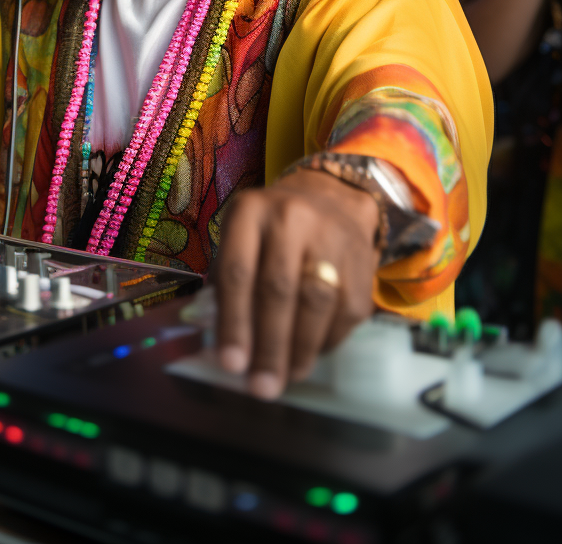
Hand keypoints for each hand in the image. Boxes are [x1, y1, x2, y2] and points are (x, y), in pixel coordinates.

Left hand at [211, 168, 379, 398]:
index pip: (238, 271)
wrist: (333, 199)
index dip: (233, 321)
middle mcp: (291, 220)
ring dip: (298, 351)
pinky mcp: (362, 265)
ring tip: (283, 379)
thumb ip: (227, 284)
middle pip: (279, 291)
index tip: (230, 364)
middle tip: (260, 387)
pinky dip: (325, 344)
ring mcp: (331, 239)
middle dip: (268, 346)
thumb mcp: (239, 237)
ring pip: (315, 305)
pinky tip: (308, 357)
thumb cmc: (271, 229)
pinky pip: (344, 315)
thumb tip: (223, 347)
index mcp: (249, 212)